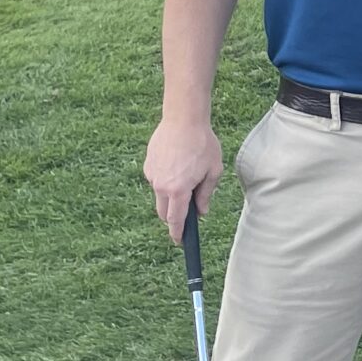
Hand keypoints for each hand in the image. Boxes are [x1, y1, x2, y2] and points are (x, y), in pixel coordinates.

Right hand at [144, 116, 222, 235]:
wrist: (183, 119)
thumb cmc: (203, 144)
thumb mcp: (213, 171)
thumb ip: (206, 194)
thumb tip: (201, 212)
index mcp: (178, 190)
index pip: (174, 220)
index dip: (177, 233)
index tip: (179, 241)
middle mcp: (160, 185)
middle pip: (164, 212)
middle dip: (174, 216)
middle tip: (188, 210)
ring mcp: (151, 175)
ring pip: (160, 196)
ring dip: (171, 196)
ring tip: (187, 176)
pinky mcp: (148, 165)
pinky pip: (157, 180)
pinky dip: (166, 180)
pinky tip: (178, 165)